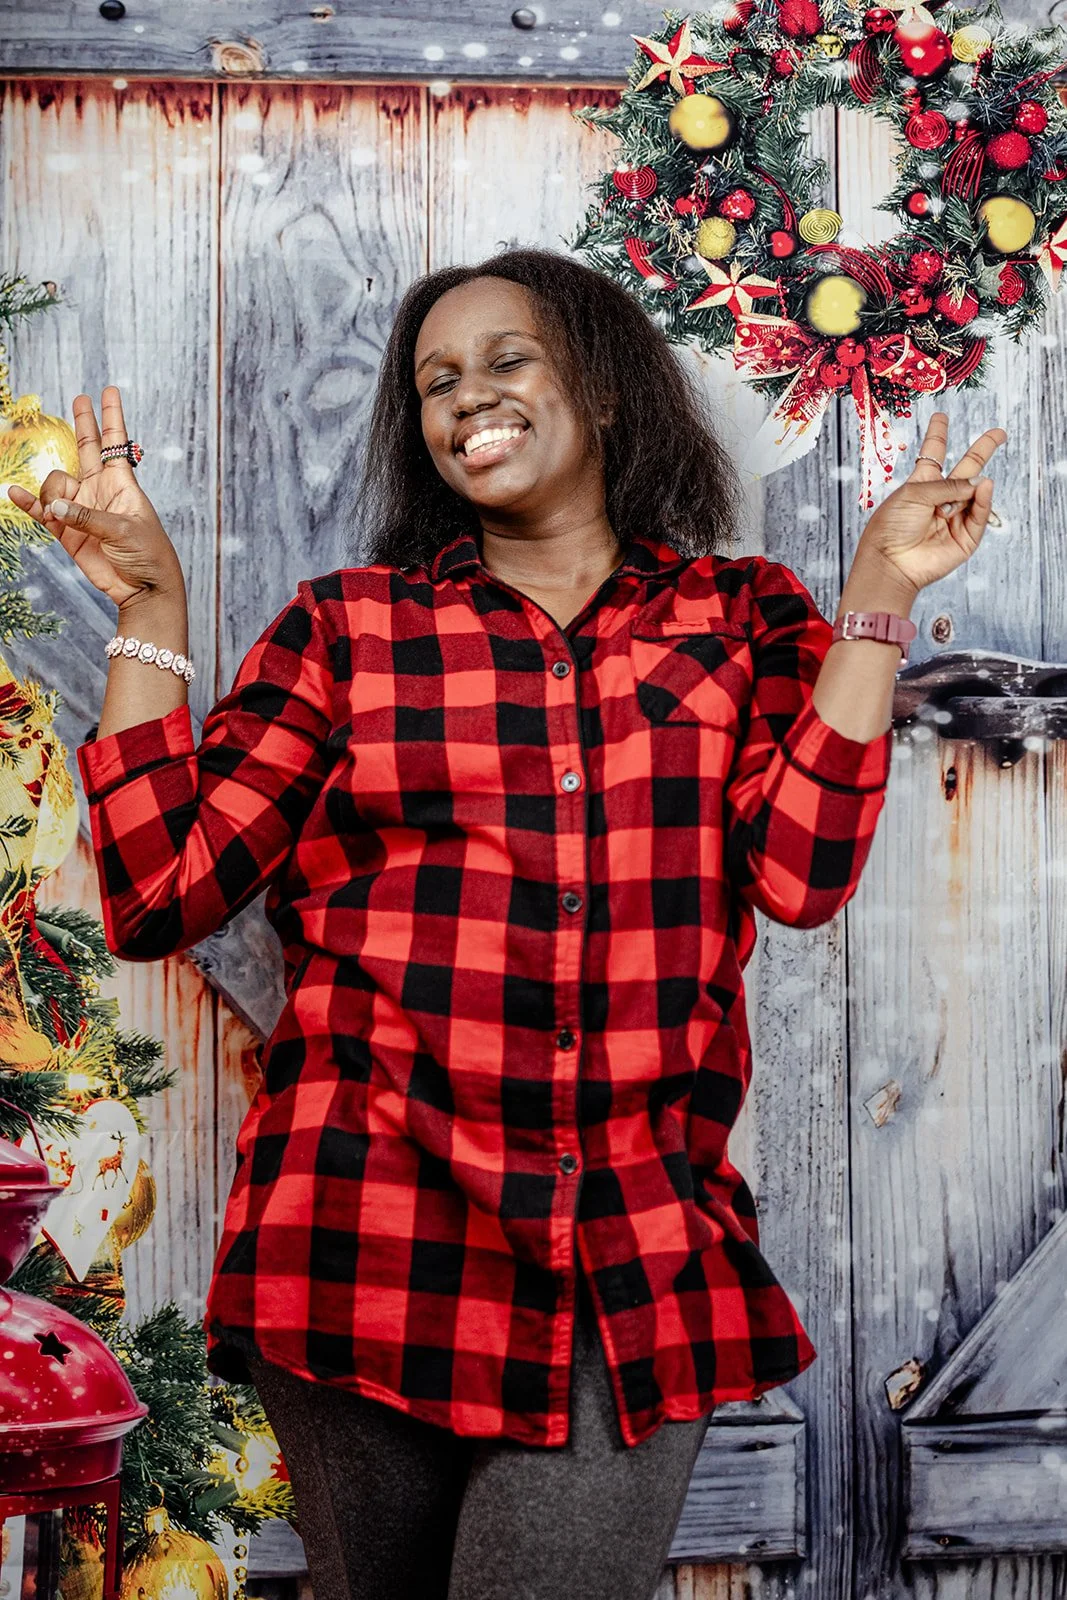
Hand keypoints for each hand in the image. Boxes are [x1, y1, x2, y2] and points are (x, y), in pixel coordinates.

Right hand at [5, 385, 184, 609]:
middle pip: (87, 448)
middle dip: (84, 424)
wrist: (143, 589)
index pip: (116, 443)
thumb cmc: (147, 555)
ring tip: (57, 512)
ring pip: (55, 485)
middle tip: (79, 397)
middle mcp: (100, 491)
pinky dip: (28, 504)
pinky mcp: (68, 532)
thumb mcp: (124, 530)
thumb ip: (87, 517)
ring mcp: (82, 509)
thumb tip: (53, 507)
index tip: (109, 391)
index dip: (111, 417)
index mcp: (122, 484)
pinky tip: (14, 493)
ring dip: (50, 494)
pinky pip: (42, 512)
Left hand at [856, 412, 1006, 595]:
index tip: (941, 417)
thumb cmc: (891, 527)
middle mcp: (938, 499)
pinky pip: (978, 515)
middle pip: (965, 469)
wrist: (890, 561)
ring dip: (975, 483)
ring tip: (977, 480)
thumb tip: (980, 483)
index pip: (933, 454)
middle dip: (982, 450)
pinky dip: (983, 500)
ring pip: (974, 492)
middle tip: (999, 433)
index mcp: (920, 484)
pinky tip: (984, 487)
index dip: (938, 435)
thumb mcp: (914, 494)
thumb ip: (947, 485)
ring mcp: (953, 517)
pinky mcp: (964, 538)